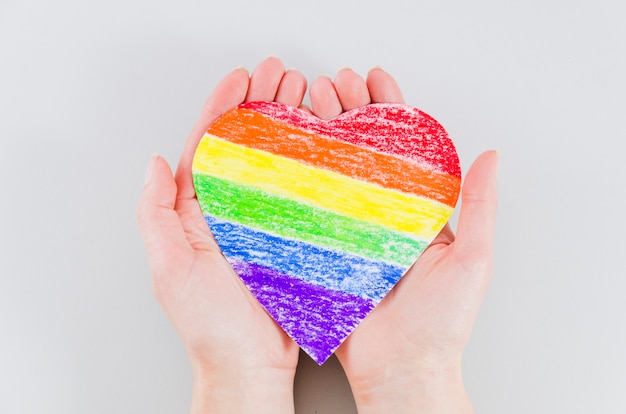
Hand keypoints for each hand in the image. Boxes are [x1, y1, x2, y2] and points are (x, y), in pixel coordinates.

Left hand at [136, 57, 307, 412]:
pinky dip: (312, 166)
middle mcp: (232, 211)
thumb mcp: (170, 269)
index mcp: (200, 212)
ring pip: (277, 163)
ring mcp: (264, 222)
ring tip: (307, 96)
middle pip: (247, 146)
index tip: (241, 79)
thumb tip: (155, 163)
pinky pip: (302, 194)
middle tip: (283, 75)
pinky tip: (324, 144)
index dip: (223, 108)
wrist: (250, 366)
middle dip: (263, 105)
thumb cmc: (210, 326)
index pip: (210, 147)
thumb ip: (156, 215)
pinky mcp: (292, 237)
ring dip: (290, 126)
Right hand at [307, 68, 497, 412]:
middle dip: (346, 111)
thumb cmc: (443, 323)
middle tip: (331, 84)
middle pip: (360, 151)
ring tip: (307, 105)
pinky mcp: (324, 254)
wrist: (404, 370)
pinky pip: (309, 213)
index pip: (401, 146)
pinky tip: (287, 156)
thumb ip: (481, 207)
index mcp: (415, 212)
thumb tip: (491, 156)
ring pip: (332, 174)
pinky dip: (297, 182)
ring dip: (319, 135)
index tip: (375, 77)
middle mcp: (380, 216)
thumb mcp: (473, 260)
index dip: (388, 107)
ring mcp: (349, 233)